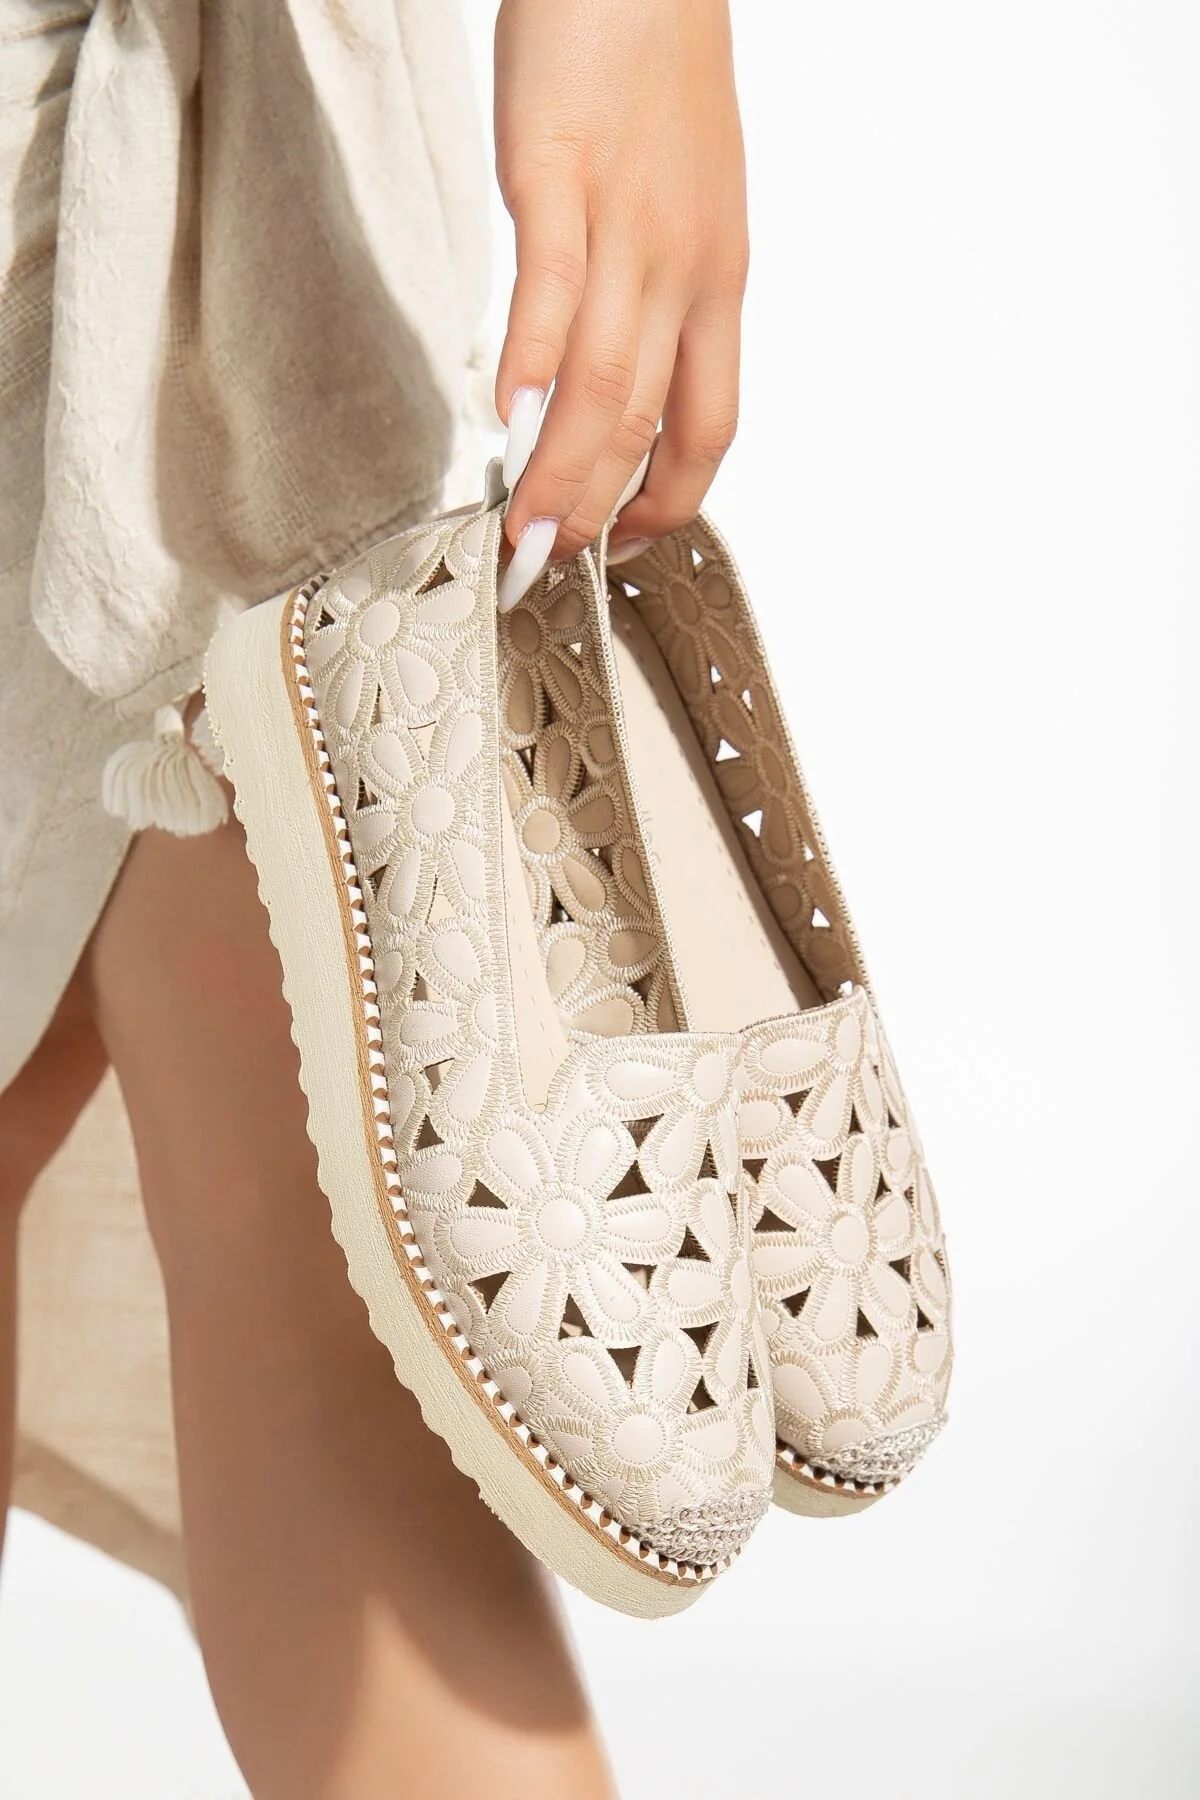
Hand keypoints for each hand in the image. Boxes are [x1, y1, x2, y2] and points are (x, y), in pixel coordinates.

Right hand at [493, 0, 747, 575]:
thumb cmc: (653, 77)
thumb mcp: (678, 208)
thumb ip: (645, 296)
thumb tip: (597, 375)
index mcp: (715, 285)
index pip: (706, 427)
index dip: (668, 502)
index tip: (620, 542)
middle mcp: (685, 272)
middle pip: (646, 422)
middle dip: (597, 508)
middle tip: (545, 560)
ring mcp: (627, 225)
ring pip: (603, 378)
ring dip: (561, 467)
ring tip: (522, 527)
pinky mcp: (563, 172)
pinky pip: (554, 286)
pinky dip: (531, 362)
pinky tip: (505, 419)